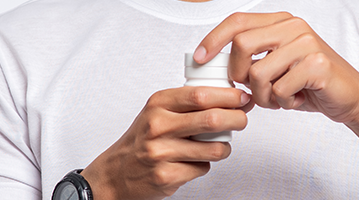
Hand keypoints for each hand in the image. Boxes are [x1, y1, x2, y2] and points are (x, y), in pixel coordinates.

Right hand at [81, 87, 250, 199]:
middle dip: (237, 119)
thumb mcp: (158, 111)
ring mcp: (161, 153)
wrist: (116, 172)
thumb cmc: (143, 139)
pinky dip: (204, 165)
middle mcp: (158, 126)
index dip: (229, 96)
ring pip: (214, 149)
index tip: (242, 98)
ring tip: (218, 145)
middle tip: (242, 120)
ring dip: (224, 147)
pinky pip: (202, 168)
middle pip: (212, 119)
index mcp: (158, 104)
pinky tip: (192, 161)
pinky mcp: (166, 176)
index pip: (201, 94)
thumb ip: (188, 103)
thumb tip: (232, 97)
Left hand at [193, 12, 358, 123]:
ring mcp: (306, 43)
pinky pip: (279, 89)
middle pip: (242, 45)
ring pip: (258, 72)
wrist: (351, 99)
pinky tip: (297, 100)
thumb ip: (251, 59)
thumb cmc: (310, 85)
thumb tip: (213, 66)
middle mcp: (293, 27)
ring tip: (280, 98)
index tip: (199, 58)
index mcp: (281, 22)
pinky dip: (283, 103)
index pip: (237, 21)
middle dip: (238, 75)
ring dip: (263, 96)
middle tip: (251, 90)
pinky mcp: (316, 64)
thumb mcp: (276, 66)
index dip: (214, 39)